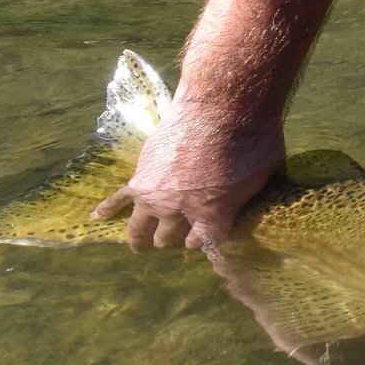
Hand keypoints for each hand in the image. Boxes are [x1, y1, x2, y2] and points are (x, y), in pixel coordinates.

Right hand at [93, 103, 283, 251]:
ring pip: (141, 228)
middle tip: (182, 235)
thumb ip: (255, 192)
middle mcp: (181, 211)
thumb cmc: (253, 136)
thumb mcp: (267, 171)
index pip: (209, 247)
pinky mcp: (141, 176)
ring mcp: (156, 195)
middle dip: (179, 239)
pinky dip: (108, 208)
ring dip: (142, 238)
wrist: (222, 104)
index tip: (221, 260)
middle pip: (173, 239)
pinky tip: (97, 216)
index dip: (216, 253)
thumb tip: (266, 197)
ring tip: (142, 245)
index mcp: (214, 214)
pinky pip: (119, 197)